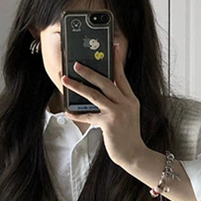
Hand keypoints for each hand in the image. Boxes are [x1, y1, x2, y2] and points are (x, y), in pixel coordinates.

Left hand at [61, 42, 146, 167]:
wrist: (135, 155)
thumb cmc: (127, 135)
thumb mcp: (127, 114)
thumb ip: (117, 102)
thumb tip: (98, 91)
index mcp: (131, 99)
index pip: (121, 76)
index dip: (115, 60)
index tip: (111, 46)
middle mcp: (126, 103)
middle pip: (106, 81)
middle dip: (89, 71)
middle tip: (76, 63)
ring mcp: (118, 113)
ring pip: (95, 94)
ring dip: (78, 86)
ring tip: (65, 80)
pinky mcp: (109, 124)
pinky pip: (89, 115)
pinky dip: (77, 114)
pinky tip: (68, 112)